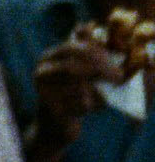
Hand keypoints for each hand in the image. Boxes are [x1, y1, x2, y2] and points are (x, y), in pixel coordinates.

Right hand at [32, 29, 116, 149]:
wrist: (56, 125)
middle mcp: (41, 72)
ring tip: (99, 96)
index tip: (115, 62)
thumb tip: (96, 36)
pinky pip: (79, 104)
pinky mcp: (50, 108)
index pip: (72, 48)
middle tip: (119, 77)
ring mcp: (42, 90)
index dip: (96, 53)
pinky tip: (85, 108)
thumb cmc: (75, 95)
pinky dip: (89, 106)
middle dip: (100, 70)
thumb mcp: (84, 73)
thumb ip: (92, 57)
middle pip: (72, 66)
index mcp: (49, 58)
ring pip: (79, 87)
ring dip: (96, 91)